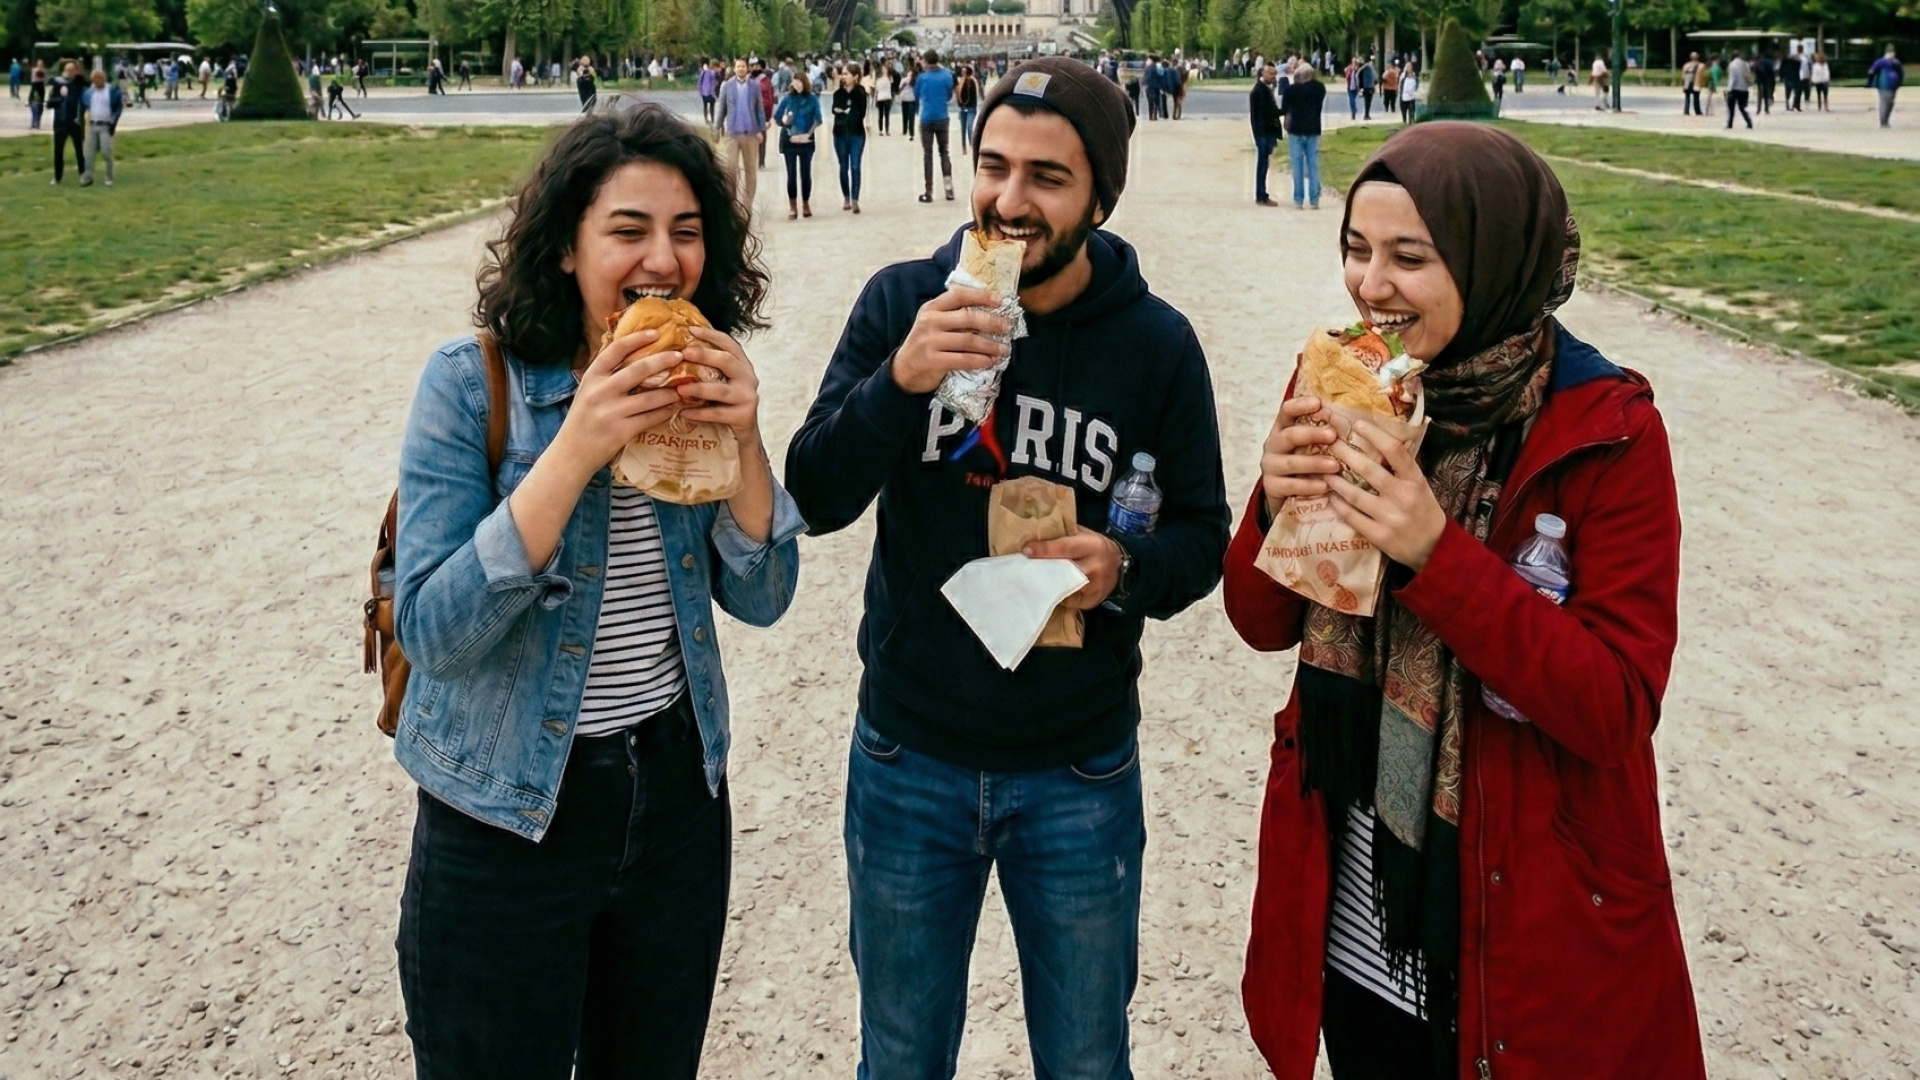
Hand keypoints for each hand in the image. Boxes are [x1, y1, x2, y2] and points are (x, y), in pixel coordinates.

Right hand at [549, 330, 682, 479]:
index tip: (656, 332)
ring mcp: (611, 412)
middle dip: (663, 360)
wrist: (571, 454)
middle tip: (679, 355)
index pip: (616, 350)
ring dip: (671, 391)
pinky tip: (675, 407)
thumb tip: (633, 354)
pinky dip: (665, 411)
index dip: (637, 338)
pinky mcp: (621, 432)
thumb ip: (606, 375)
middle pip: (638, 370)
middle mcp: (600, 391)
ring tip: (684, 386)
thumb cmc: (582, 419)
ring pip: (650, 397)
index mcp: (592, 377)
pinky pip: (651, 418)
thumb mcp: (588, 391)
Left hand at [674, 325, 762, 446]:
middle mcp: (748, 377)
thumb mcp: (719, 380)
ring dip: (699, 388)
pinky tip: (684, 412)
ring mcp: (748, 396)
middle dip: (705, 355)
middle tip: (683, 353)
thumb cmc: (724, 402)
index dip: (710, 334)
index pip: (728, 343)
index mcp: (742, 363)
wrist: (742, 432)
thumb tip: (674, 348)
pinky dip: (700, 413)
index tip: (690, 329)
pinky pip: (719, 413)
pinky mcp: (744, 416)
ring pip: (722, 390)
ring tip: (679, 389)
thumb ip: (706, 366)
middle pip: (727, 361)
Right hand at [891, 286, 1012, 394]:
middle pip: (967, 317)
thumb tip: (988, 309)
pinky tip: (990, 362)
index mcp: (932, 308)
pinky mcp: (932, 361)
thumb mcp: (933, 323)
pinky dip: (979, 361)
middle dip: (992, 322)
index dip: (981, 296)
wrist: (903, 370)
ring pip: (968, 340)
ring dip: (990, 345)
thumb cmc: (926, 344)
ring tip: (1004, 349)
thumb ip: (953, 314)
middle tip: (1007, 327)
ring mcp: (930, 341)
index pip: (959, 295)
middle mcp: (930, 321)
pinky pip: (962, 359)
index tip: (1001, 300)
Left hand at [1022, 527, 1122, 609]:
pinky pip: (1067, 601)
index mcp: (1092, 546)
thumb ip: (1063, 536)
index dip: (1044, 550)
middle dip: (1041, 570)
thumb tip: (1035, 536)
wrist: (1118, 562)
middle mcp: (1095, 567)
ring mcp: (1094, 587)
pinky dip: (1056, 596)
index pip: (1064, 548)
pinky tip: (1047, 591)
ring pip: (1063, 589)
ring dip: (1046, 585)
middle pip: (1062, 571)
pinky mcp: (1091, 602)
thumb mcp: (1083, 534)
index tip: (1026, 550)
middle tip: (1022, 568)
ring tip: (1030, 580)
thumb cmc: (1093, 545)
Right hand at [1260, 395, 1340, 516]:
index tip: (1318, 403)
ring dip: (1314, 463)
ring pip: (1290, 463)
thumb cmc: (1304, 463)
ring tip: (1335, 466)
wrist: (1283, 492)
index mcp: (1283, 429)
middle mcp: (1274, 445)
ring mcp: (1271, 466)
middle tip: (1333, 435)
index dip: (1300, 405)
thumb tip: (1358, 422)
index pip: (1287, 411)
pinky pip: (1290, 486)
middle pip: (1289, 435)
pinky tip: (1324, 486)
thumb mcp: (1310, 445)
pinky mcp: (1271, 486)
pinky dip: (1308, 486)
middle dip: (1311, 434)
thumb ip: (1325, 433)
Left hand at [1324, 419, 1446, 571]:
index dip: (1375, 435)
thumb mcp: (1420, 486)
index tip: (1357, 424)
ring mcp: (1391, 517)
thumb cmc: (1424, 511)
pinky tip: (1330, 496)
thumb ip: (1401, 469)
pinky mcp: (1379, 535)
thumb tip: (1377, 442)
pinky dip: (1339, 505)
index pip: (1395, 451)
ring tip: (1323, 470)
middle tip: (1329, 442)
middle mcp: (1403, 496)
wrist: (1435, 548)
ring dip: (1335, 481)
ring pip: (1355, 494)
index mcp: (1415, 480)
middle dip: (1345, 453)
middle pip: (1369, 469)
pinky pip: (1353, 516)